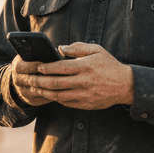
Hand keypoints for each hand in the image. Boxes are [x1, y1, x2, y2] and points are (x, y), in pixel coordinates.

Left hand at [13, 42, 133, 109]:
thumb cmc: (109, 66)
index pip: (61, 67)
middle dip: (39, 81)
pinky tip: (48, 94)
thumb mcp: (97, 50)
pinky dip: (55, 99)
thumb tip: (60, 48)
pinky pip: (66, 102)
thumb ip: (78, 48)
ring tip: (34, 88)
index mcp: (85, 67)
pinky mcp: (85, 104)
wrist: (125, 85)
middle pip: (56, 83)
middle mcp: (84, 82)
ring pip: (58, 95)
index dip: (47, 68)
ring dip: (44, 92)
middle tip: (29, 79)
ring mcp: (84, 95)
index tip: (38, 67)